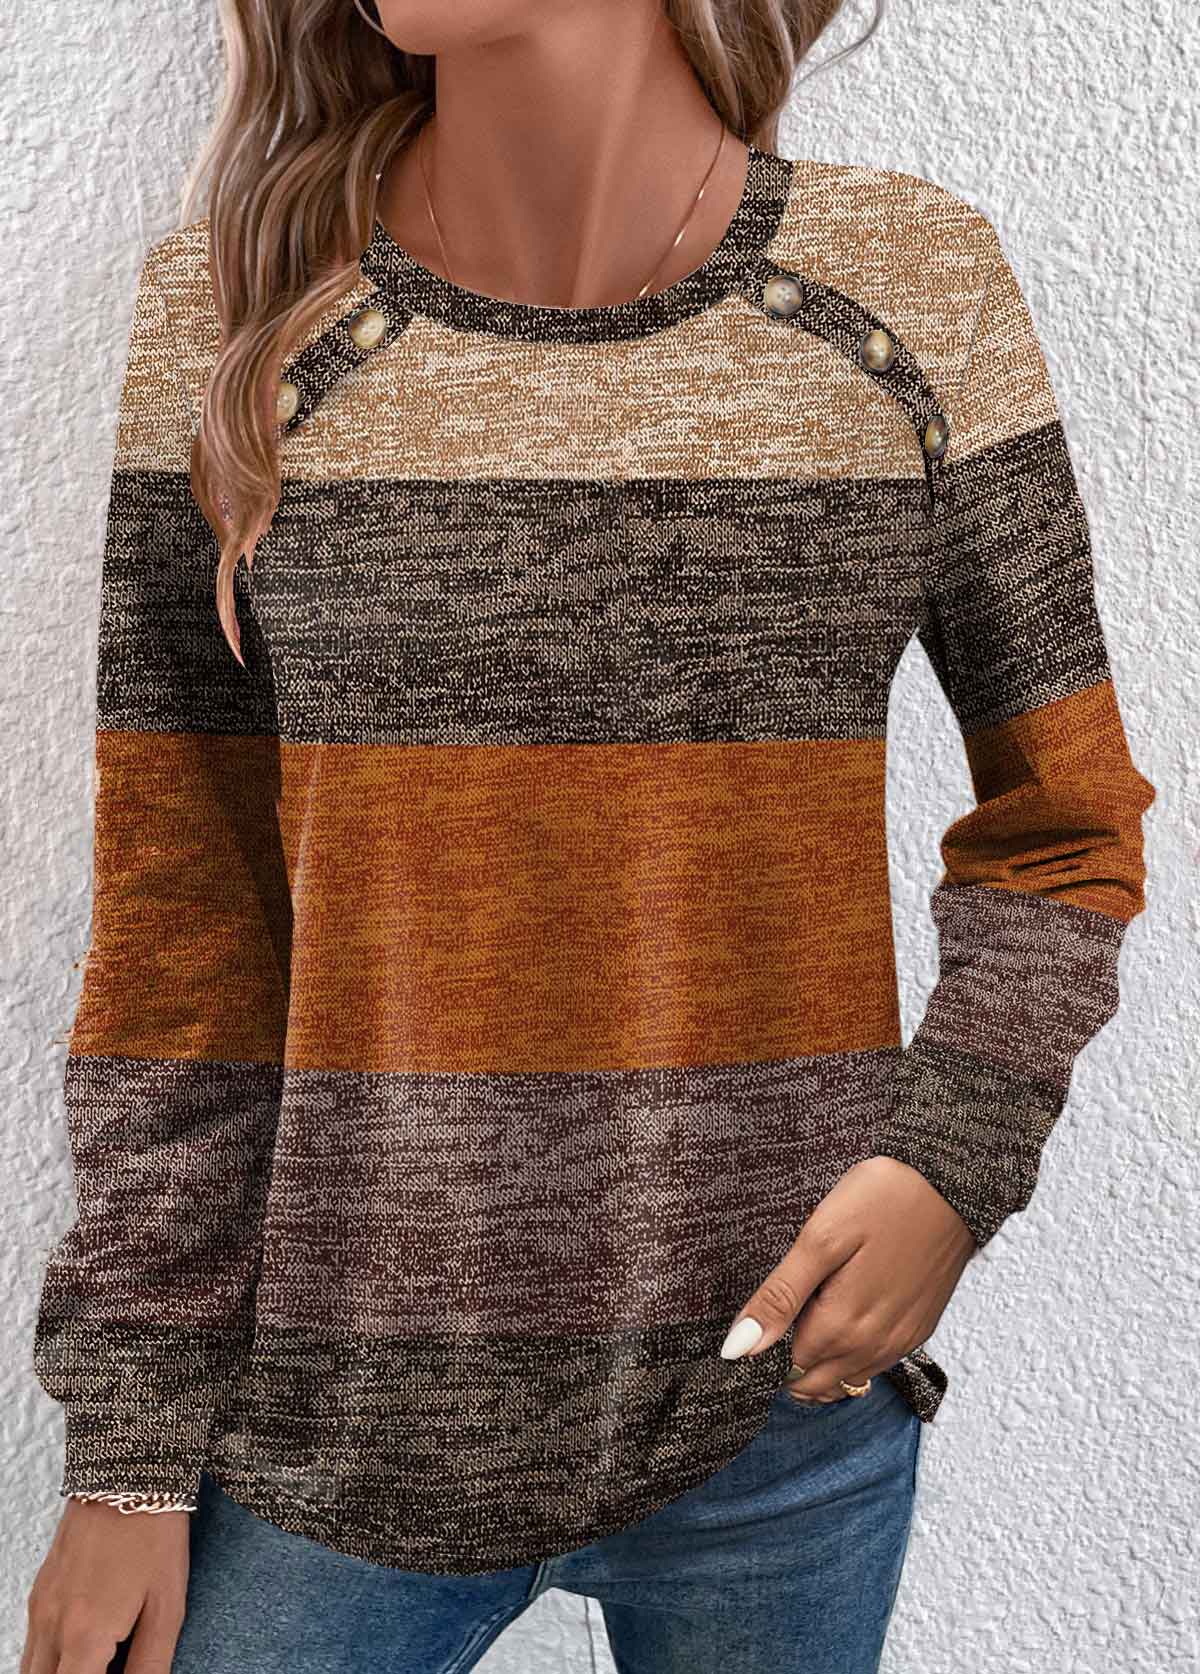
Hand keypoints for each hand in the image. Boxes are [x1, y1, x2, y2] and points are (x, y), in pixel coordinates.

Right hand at [21, 1497, 188, 1673]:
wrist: (127, 1473)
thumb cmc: (154, 1534)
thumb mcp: (168, 1604)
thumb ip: (151, 1662)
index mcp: (85, 1635)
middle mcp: (52, 1626)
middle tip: (106, 1669)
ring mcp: (40, 1607)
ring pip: (31, 1671)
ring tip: (99, 1662)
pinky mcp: (40, 1591)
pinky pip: (33, 1646)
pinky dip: (51, 1660)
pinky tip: (85, 1651)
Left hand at [719, 1155, 977, 1402]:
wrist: (949, 1186)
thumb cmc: (882, 1201)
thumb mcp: (820, 1239)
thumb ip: (779, 1297)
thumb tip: (737, 1349)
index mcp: (841, 1327)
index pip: (783, 1369)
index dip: (765, 1345)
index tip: (763, 1313)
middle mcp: (872, 1348)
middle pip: (812, 1383)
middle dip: (788, 1361)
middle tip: (783, 1308)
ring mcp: (898, 1344)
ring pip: (843, 1379)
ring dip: (819, 1359)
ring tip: (810, 1307)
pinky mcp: (917, 1332)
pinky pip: (872, 1365)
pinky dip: (849, 1355)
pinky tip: (844, 1314)